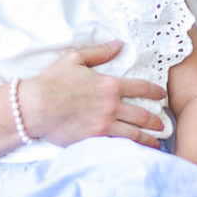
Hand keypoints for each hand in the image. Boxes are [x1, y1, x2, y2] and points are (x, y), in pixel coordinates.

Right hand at [22, 41, 168, 145]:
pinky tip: (137, 153)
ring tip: (156, 142)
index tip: (162, 95)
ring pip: (135, 134)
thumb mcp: (75, 59)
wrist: (34, 106)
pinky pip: (118, 146)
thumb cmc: (51, 81)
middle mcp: (111, 106)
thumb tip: (118, 44)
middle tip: (163, 125)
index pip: (141, 88)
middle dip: (156, 121)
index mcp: (109, 85)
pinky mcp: (94, 139)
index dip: (155, 91)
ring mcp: (104, 124)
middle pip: (143, 115)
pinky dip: (131, 149)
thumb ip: (99, 52)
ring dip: (149, 138)